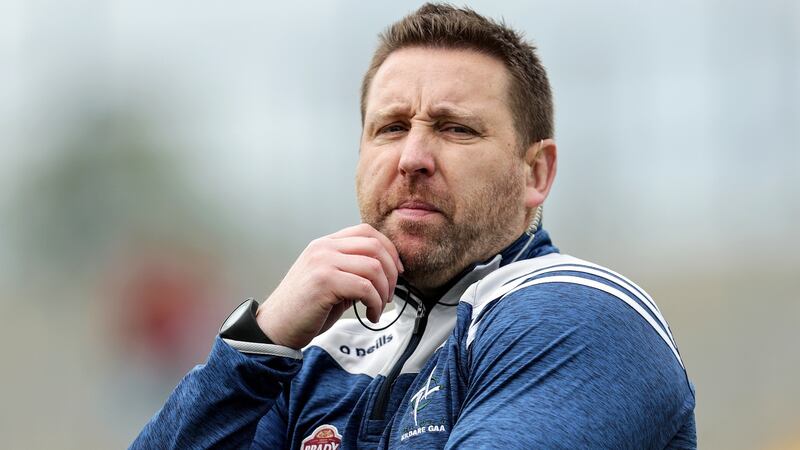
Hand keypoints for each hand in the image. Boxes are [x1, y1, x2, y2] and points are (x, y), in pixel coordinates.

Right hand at [256, 224, 403, 348]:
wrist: (275, 327)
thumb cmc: (303, 309)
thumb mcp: (331, 282)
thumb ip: (353, 271)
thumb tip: (386, 273)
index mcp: (325, 244)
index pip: (367, 232)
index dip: (389, 250)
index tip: (397, 271)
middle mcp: (324, 248)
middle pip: (375, 246)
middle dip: (391, 272)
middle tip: (389, 294)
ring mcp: (323, 262)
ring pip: (373, 267)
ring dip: (384, 291)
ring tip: (378, 307)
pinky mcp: (324, 281)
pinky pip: (365, 287)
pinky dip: (375, 303)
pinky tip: (370, 315)